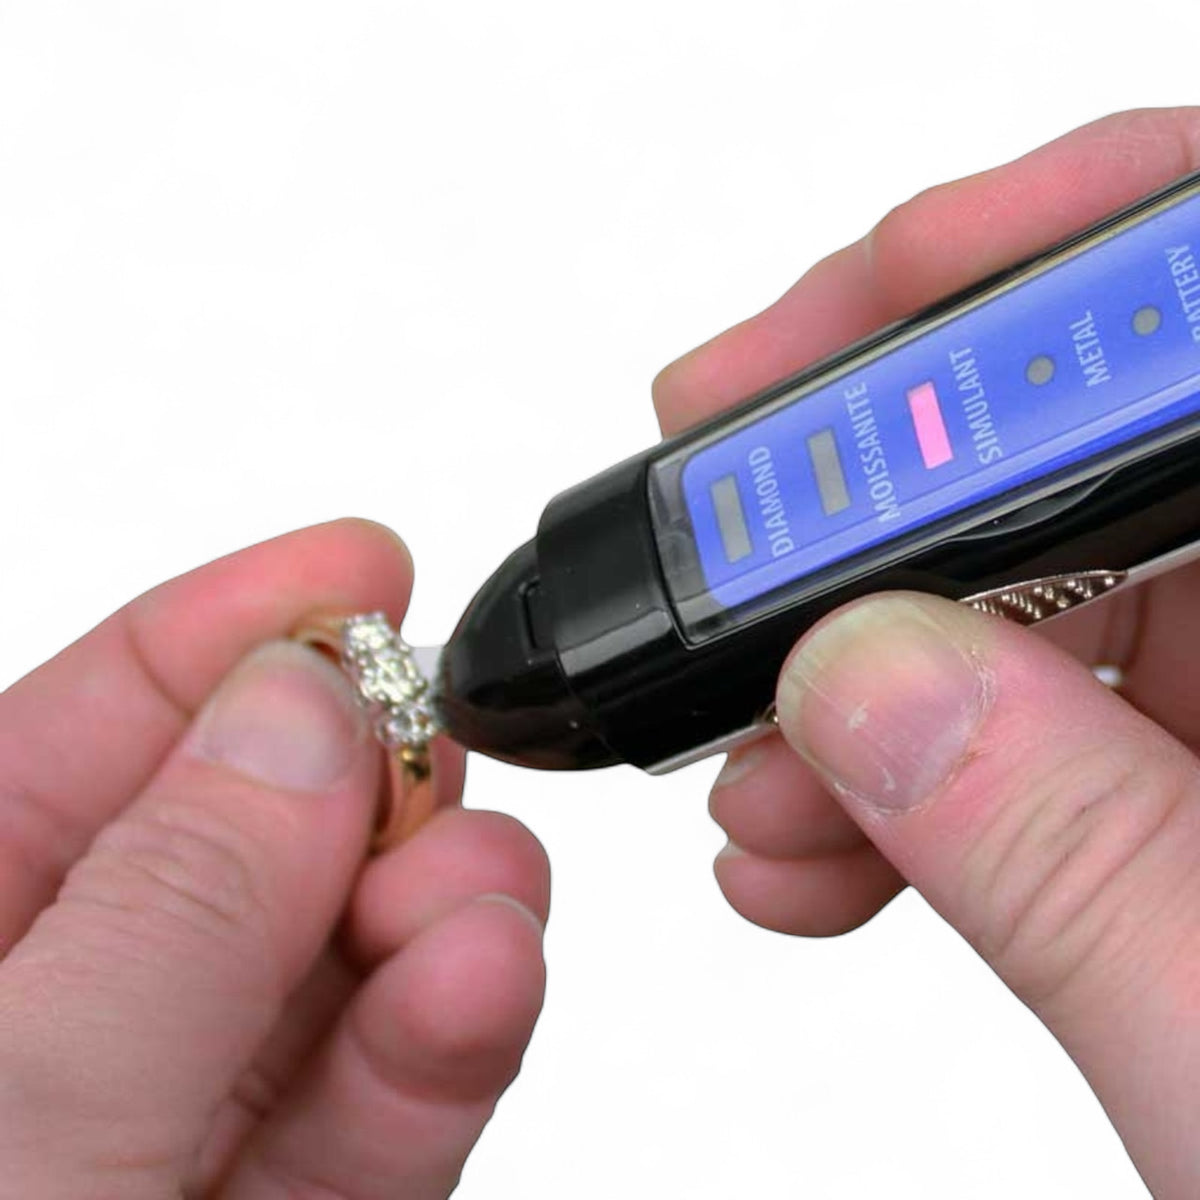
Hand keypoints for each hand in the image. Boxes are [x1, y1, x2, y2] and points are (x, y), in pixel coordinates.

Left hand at [0, 519, 549, 1198]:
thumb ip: (174, 910)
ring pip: (330, 978)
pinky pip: (374, 1111)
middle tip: (431, 739)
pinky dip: (446, 1040)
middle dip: (354, 780)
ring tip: (481, 888)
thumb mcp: (22, 1114)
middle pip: (238, 843)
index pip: (77, 738)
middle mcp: (58, 1031)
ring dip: (430, 912)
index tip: (359, 567)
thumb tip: (304, 710)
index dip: (222, 634)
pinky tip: (486, 974)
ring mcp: (170, 1134)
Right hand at [655, 108, 1199, 1198]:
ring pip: (1058, 593)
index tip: (878, 296)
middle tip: (744, 541)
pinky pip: (1054, 708)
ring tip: (767, 782)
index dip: (1060, 263)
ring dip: (874, 673)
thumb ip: (1077, 863)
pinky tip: (827, 840)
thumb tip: (862, 677)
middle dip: (896, 499)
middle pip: (1122, 441)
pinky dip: (921, 762)